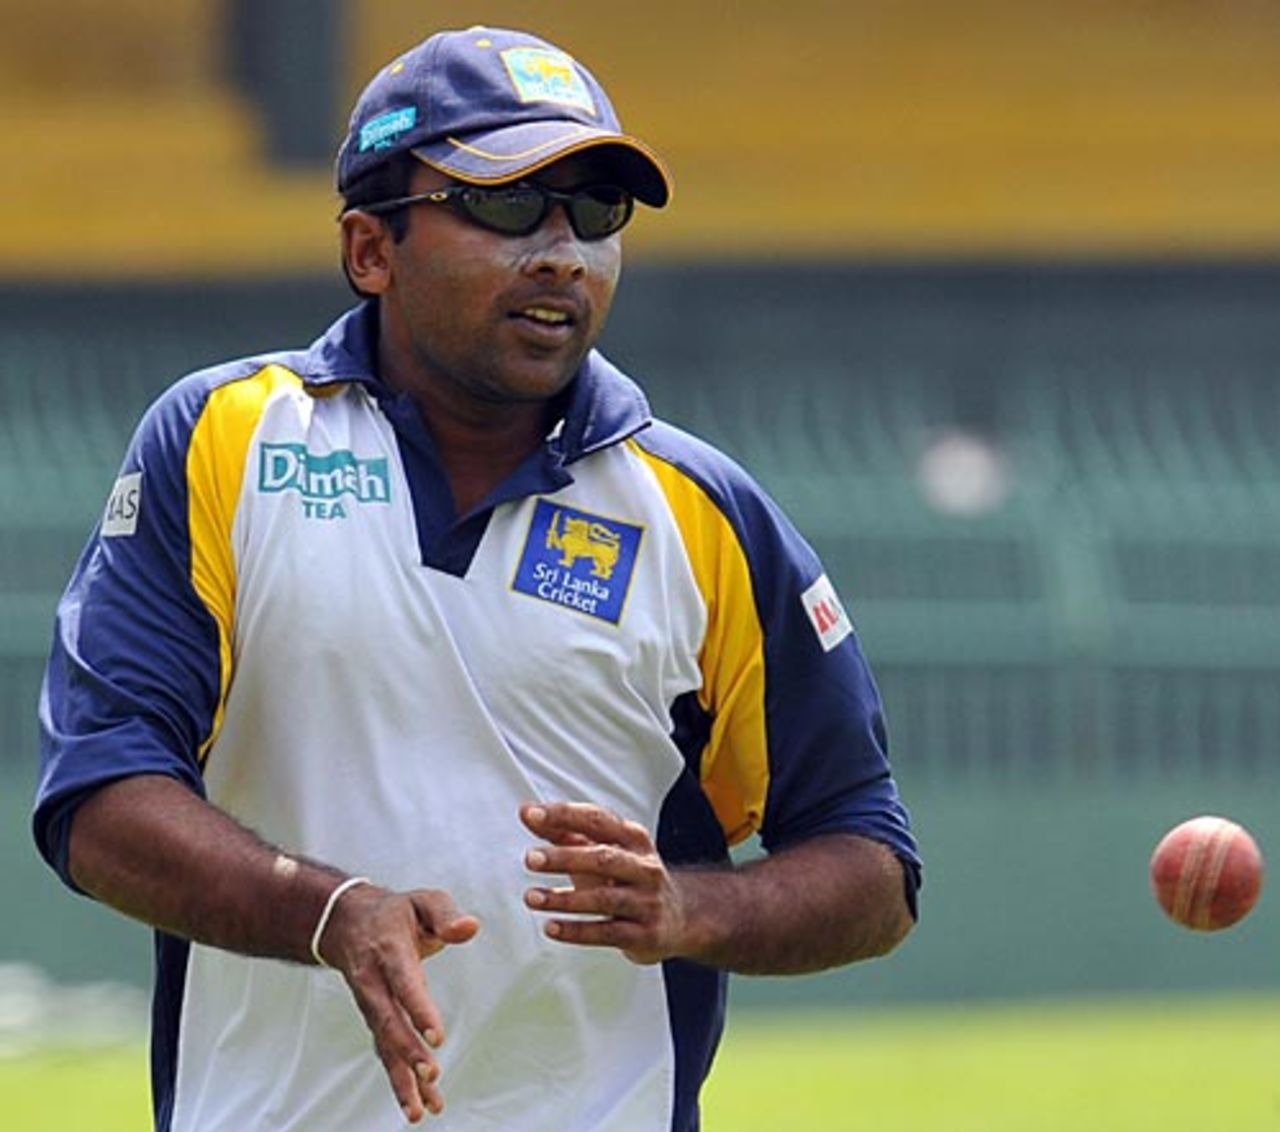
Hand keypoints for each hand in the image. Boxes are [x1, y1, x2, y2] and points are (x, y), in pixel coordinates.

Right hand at [319, 884, 479, 1122]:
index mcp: (389, 950)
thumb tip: (469, 928)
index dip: (418, 1009)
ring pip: (384, 1046)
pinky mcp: (375, 1020)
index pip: (404, 982)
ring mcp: (371, 1005)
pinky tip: (418, 1108)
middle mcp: (374, 982)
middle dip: (408, 1052)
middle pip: (388, 1021)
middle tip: (433, 1075)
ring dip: (402, 1079)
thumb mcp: (423, 899)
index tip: (437, 1036)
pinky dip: (400, 1081)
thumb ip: (445, 913)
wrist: (348, 923)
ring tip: (422, 1112)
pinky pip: (385, 1053)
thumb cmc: (397, 912)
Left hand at [520, 802, 688, 964]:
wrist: (678, 917)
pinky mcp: (644, 934)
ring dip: (564, 899)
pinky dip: (576, 931)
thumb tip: (527, 812)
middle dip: (565, 857)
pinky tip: (551, 927)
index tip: (533, 814)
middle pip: (603, 858)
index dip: (565, 815)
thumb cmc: (628, 877)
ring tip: (532, 897)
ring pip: (603, 899)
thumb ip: (564, 832)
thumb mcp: (603, 850)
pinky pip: (606, 933)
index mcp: (633, 838)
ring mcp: (646, 901)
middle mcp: (644, 867)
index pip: (597, 820)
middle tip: (531, 859)